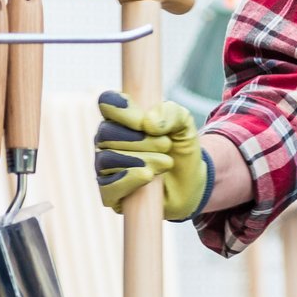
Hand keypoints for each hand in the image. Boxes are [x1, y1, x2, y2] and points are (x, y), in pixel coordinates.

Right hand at [94, 92, 213, 221]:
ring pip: (106, 160)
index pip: (107, 103)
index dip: (122, 109)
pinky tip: (148, 176)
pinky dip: (129, 180)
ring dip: (140, 160)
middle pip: (106, 133)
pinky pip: (107, 187)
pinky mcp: (109, 194)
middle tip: (167, 145)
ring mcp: (105, 168)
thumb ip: (172, 113)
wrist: (190, 183)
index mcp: (121, 119)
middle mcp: (107, 141)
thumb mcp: (185, 126)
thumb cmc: (180, 150)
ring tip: (165, 163)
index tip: (146, 122)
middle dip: (141, 139)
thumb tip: (149, 123)